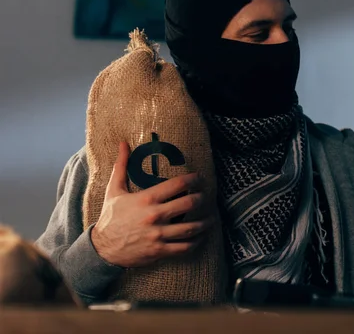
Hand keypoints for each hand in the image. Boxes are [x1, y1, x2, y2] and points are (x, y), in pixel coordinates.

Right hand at [91, 142, 215, 267]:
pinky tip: (201, 237)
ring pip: (191, 228)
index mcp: (147, 199)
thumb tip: (123, 143)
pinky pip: (185, 247)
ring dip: (205, 222)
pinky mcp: (160, 251)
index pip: (177, 184)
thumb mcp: (114, 190)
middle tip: (206, 196)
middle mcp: (155, 216)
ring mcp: (158, 235)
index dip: (193, 179)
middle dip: (202, 198)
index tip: (199, 178)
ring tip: (211, 218)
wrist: (102, 249)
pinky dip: (196, 242)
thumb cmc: (110, 218)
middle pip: (189, 204)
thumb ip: (121, 166)